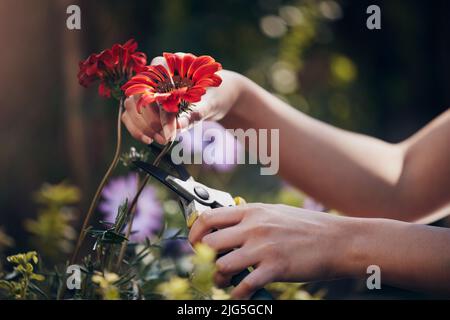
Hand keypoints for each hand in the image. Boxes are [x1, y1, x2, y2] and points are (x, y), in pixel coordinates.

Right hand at [121, 53, 243, 144]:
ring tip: (162, 140)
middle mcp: (156, 73)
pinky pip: (131, 114)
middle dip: (151, 119)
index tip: (170, 127)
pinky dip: (137, 128)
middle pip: (139, 94)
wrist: (216, 97)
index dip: (160, 105)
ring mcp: (147, 88)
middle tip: (166, 137)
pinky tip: (150, 139)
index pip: (155, 80)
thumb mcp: (210, 105)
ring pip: (131, 105)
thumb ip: (194, 114)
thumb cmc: (215, 96)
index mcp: (173, 64)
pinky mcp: (144, 103)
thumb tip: (177, 126)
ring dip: (143, 126)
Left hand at [188, 203, 352, 298]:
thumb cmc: (307, 227)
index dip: (195, 232)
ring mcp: (264, 247)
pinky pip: (244, 286)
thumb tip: (230, 226)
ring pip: (222, 265)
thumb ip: (251, 218)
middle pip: (210, 243)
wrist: (337, 240)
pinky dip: (237, 296)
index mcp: (252, 211)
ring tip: (225, 281)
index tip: (195, 243)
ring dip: (218, 278)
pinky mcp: (275, 267)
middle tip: (209, 266)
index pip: (209, 217)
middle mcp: (254, 227)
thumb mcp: (275, 213)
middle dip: (203, 258)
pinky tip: (239, 297)